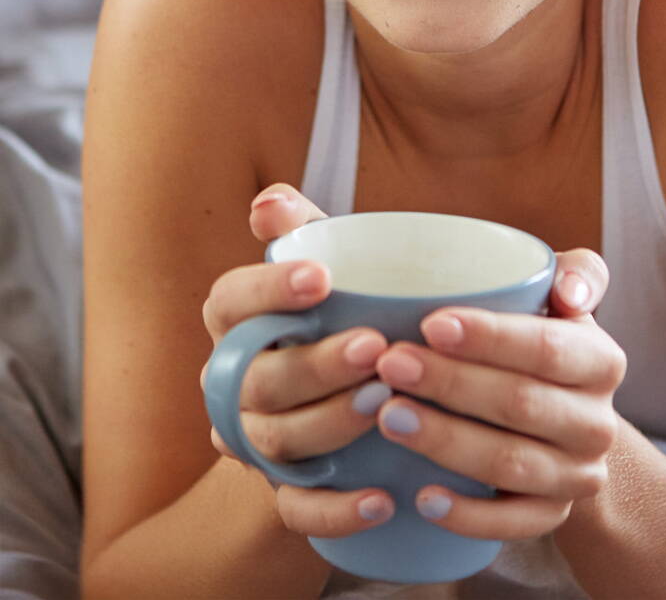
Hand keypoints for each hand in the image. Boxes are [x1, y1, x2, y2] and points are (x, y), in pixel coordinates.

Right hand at [199, 184, 397, 532]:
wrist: (339, 390)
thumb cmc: (333, 309)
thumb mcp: (320, 261)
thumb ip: (301, 231)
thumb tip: (271, 203)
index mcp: (235, 321)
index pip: (230, 301)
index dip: (269, 290)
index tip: (322, 280)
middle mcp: (234, 383)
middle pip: (261, 379)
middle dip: (316, 363)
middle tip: (374, 345)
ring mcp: (256, 441)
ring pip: (277, 441)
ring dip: (331, 423)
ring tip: (385, 402)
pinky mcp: (285, 490)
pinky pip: (298, 510)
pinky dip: (337, 510)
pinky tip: (382, 497)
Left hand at [368, 249, 625, 540]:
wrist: (569, 423)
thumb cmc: (544, 342)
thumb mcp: (564, 301)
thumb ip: (575, 272)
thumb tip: (568, 289)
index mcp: (602, 361)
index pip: (547, 348)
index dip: (490, 337)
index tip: (430, 323)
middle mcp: (597, 424)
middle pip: (520, 404)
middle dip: (450, 383)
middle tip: (389, 363)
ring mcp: (577, 476)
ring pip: (510, 464)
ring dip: (445, 441)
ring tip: (389, 416)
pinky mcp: (552, 517)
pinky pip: (511, 524)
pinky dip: (467, 514)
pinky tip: (422, 496)